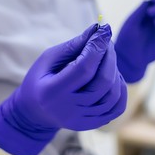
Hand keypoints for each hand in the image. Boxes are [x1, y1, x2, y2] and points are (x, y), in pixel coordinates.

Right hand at [0, 24, 126, 154]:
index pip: (83, 68)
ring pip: (112, 95)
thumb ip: (73, 46)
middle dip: (109, 57)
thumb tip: (97, 30)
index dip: (97, 47)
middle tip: (107, 42)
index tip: (104, 30)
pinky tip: (114, 77)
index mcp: (53, 92)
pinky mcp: (91, 124)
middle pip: (102, 82)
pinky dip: (120, 90)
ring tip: (106, 60)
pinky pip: (116, 108)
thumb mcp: (48, 59)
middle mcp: (69, 109)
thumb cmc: (39, 80)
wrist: (34, 114)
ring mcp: (82, 120)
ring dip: (115, 72)